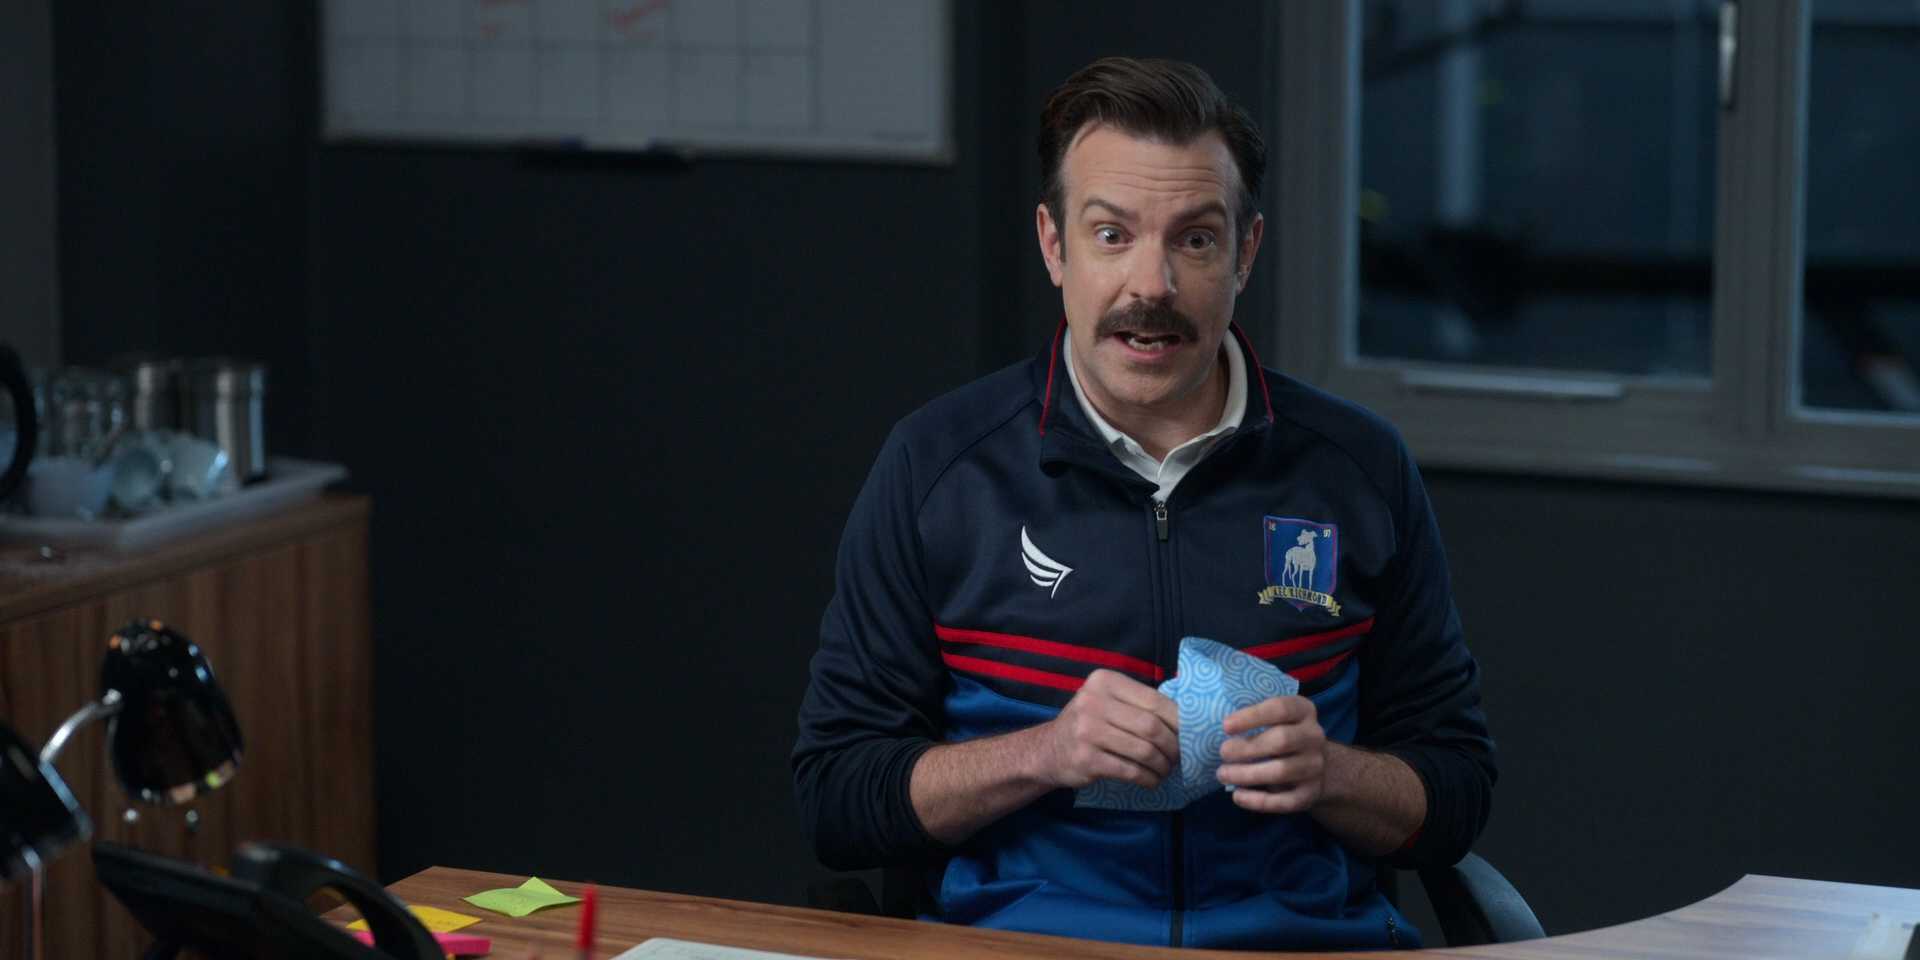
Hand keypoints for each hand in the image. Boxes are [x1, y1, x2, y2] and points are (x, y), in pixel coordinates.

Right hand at [1031, 669, 1179, 790]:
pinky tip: (1150, 781)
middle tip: (1178, 758)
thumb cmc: (1087, 724)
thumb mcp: (1107, 702)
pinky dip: (1147, 779)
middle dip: (1173, 747)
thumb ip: (1138, 704)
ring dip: (1162, 766)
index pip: (1154, 701)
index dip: (1179, 722)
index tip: (1188, 736)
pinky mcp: (1086, 759)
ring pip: (1144, 751)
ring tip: (1164, 771)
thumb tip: (1187, 721)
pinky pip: (1130, 771)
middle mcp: (1093, 701)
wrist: (1047, 750)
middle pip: (1151, 727)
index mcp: (1105, 681)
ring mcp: (1087, 730)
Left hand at [1214, 695, 1326, 812]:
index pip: (1280, 709)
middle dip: (1246, 748)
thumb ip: (1253, 716)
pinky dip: (1259, 801)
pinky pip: (1285, 801)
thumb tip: (1219, 724)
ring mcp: (1314, 766)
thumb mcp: (1274, 717)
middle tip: (1223, 753)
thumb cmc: (1280, 733)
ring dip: (1247, 774)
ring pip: (1281, 772)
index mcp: (1303, 711)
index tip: (1226, 726)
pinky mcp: (1310, 793)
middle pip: (1281, 740)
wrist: (1313, 765)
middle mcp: (1314, 737)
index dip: (1252, 717)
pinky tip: (1238, 796)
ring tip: (1223, 774)